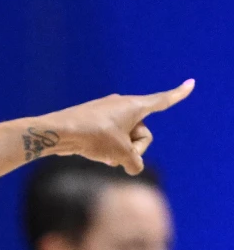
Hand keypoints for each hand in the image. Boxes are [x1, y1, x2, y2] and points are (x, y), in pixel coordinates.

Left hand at [33, 79, 193, 173]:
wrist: (58, 132)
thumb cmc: (93, 137)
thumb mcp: (120, 153)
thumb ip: (134, 162)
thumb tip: (133, 166)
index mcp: (134, 106)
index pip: (162, 101)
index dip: (178, 94)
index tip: (191, 83)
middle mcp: (122, 105)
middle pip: (142, 132)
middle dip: (135, 148)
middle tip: (120, 156)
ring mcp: (107, 112)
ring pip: (125, 138)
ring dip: (119, 151)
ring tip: (104, 156)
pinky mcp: (94, 121)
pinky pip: (110, 139)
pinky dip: (107, 149)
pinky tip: (95, 154)